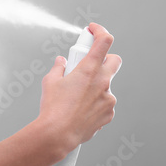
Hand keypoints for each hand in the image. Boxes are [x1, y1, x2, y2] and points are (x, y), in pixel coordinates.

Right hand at [37, 23, 122, 152]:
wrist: (58, 134)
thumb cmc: (53, 108)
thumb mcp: (50, 82)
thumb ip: (59, 68)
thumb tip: (61, 62)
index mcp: (89, 69)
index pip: (104, 40)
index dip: (100, 31)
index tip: (94, 30)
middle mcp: (103, 81)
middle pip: (115, 60)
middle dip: (106, 58)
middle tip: (91, 64)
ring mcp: (108, 98)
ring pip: (108, 85)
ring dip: (97, 86)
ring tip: (78, 97)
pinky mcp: (109, 113)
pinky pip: (106, 103)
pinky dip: (97, 104)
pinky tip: (82, 111)